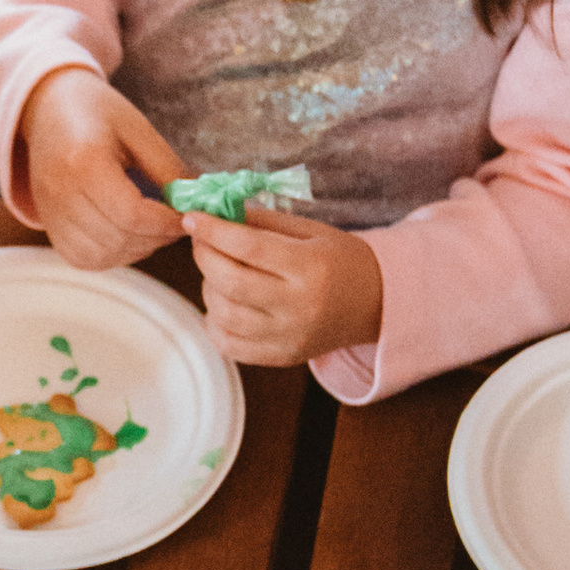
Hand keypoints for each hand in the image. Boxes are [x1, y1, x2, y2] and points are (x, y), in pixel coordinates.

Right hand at [16, 71, 182, 269]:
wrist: (47, 110)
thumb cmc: (97, 113)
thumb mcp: (138, 129)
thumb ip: (167, 168)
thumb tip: (194, 204)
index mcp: (84, 161)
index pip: (132, 214)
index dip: (166, 223)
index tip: (186, 217)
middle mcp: (60, 192)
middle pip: (117, 238)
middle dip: (155, 239)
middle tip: (174, 225)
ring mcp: (49, 213)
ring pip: (100, 255)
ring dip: (135, 250)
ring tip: (152, 231)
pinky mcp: (48, 226)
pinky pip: (82, 258)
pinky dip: (110, 256)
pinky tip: (127, 237)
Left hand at [183, 206, 381, 362]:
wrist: (377, 304)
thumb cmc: (341, 260)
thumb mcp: (310, 231)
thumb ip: (262, 223)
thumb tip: (215, 213)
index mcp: (310, 268)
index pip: (249, 247)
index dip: (213, 231)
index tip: (192, 218)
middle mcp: (299, 307)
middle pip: (231, 283)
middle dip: (205, 256)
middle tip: (201, 240)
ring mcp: (289, 337)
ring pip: (224, 315)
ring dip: (208, 287)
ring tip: (217, 270)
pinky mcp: (281, 357)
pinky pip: (229, 344)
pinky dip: (214, 321)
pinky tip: (222, 302)